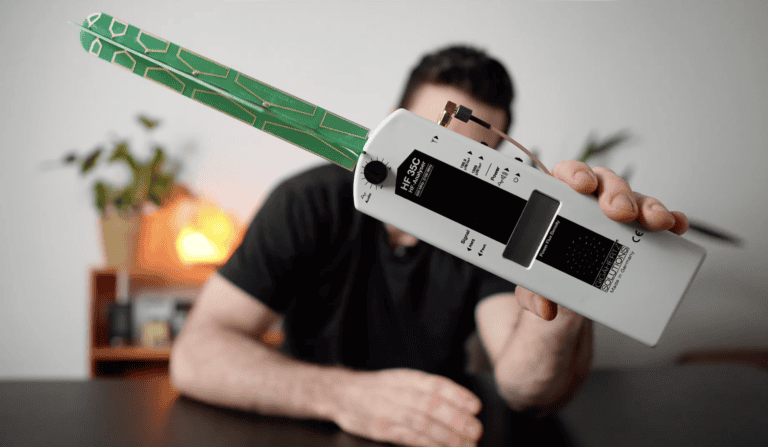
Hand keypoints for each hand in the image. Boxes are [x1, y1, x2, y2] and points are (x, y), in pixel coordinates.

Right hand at [332, 368, 482, 446]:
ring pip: (422, 423)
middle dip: (457, 419)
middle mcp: (399, 392)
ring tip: (465, 445)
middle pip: (433, 405)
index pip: (437, 384)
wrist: (341, 392)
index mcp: (407, 378)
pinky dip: (427, 444)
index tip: (476, 406)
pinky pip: (408, 437)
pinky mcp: (381, 429)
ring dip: (447, 436)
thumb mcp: (401, 379)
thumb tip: (458, 400)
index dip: (458, 395)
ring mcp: (389, 411)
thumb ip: (426, 388)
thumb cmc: (377, 388)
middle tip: (475, 430)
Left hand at [516, 161, 689, 319]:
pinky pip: (657, 220)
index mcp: (559, 204)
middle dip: (615, 193)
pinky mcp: (639, 232)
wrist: (574, 298)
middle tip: (620, 212)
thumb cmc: (551, 276)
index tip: (582, 185)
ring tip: (655, 222)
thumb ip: (532, 291)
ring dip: (647, 206)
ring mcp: (617, 217)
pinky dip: (669, 219)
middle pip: (604, 183)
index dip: (575, 173)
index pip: (565, 175)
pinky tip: (675, 226)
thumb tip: (546, 307)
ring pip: (634, 199)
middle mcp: (590, 204)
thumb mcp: (534, 285)